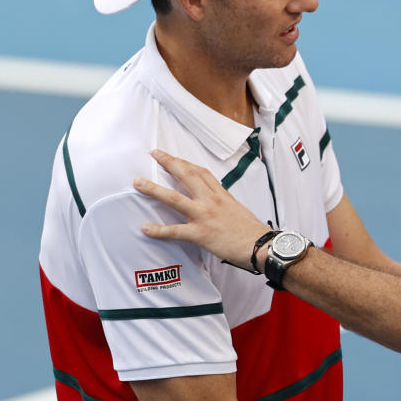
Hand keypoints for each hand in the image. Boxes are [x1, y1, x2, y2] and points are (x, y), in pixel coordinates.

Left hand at [134, 150, 271, 267]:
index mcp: (222, 195)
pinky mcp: (201, 234)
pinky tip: (145, 228)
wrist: (262, 246)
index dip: (185, 163)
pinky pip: (175, 231)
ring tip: (139, 183)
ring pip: (175, 198)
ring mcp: (204, 216)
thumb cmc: (253, 231)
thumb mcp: (238, 209)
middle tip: (155, 154)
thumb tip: (214, 203)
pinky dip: (159, 230)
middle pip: (187, 176)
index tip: (174, 158)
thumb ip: (224, 203)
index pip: (202, 172)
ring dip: (154, 190)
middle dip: (169, 163)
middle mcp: (211, 201)